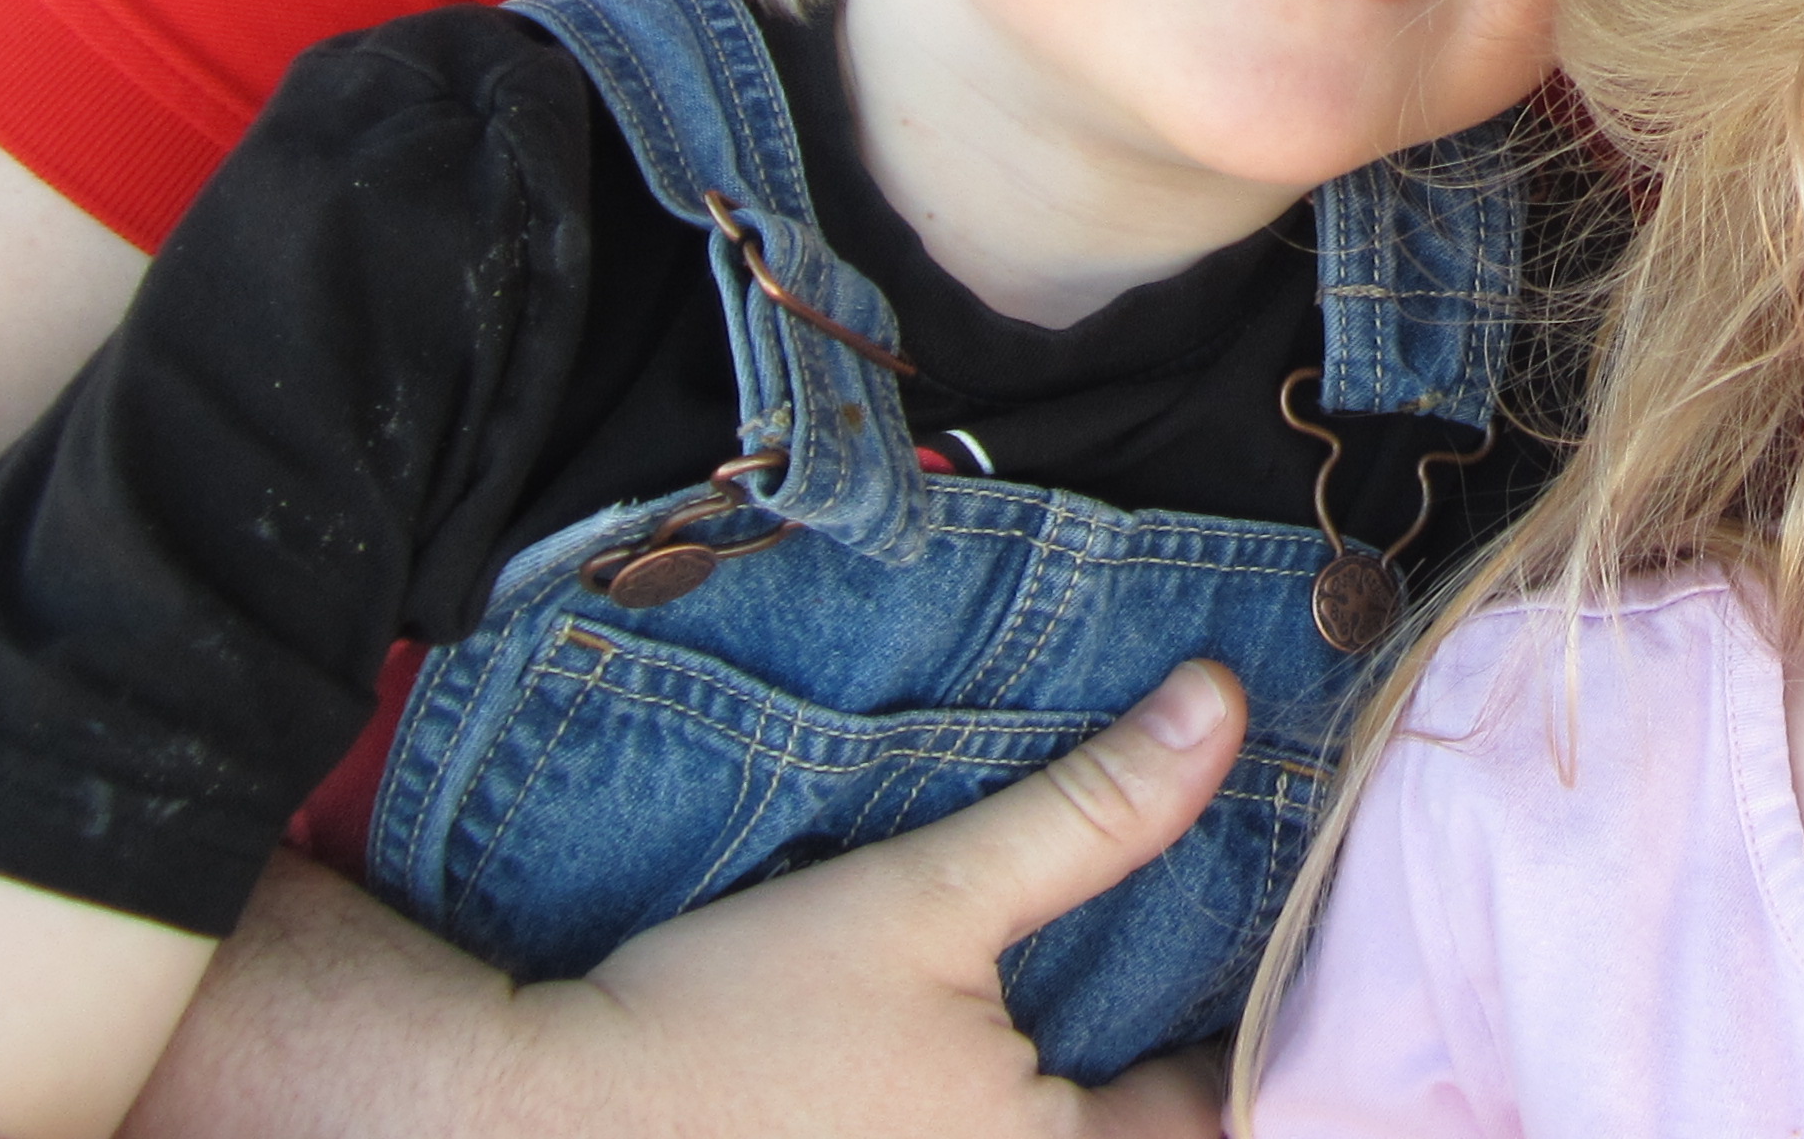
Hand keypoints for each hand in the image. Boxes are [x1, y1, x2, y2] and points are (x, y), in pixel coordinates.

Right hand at [494, 659, 1247, 1138]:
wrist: (533, 1118)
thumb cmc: (727, 1025)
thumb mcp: (928, 900)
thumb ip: (1092, 816)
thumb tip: (1222, 708)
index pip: (1227, 1106)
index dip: (1256, 1018)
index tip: (1270, 925)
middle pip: (1153, 1129)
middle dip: (1176, 1054)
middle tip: (1193, 944)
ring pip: (1070, 1135)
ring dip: (1096, 1082)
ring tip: (1108, 983)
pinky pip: (988, 1135)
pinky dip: (1016, 1100)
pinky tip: (1001, 1043)